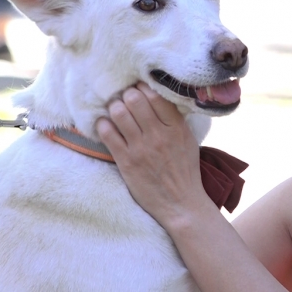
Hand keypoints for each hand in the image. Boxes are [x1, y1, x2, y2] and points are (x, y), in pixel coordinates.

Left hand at [96, 82, 208, 229]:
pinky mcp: (126, 162)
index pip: (155, 95)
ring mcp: (141, 148)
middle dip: (126, 95)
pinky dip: (103, 125)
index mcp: (176, 128)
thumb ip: (175, 120)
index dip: (143, 87)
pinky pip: (108, 134)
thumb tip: (159, 97)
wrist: (180, 204)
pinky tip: (106, 125)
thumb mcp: (188, 140)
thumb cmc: (184, 171)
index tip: (138, 89)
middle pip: (134, 99)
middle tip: (124, 98)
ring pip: (119, 113)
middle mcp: (158, 135)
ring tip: (115, 110)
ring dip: (114, 107)